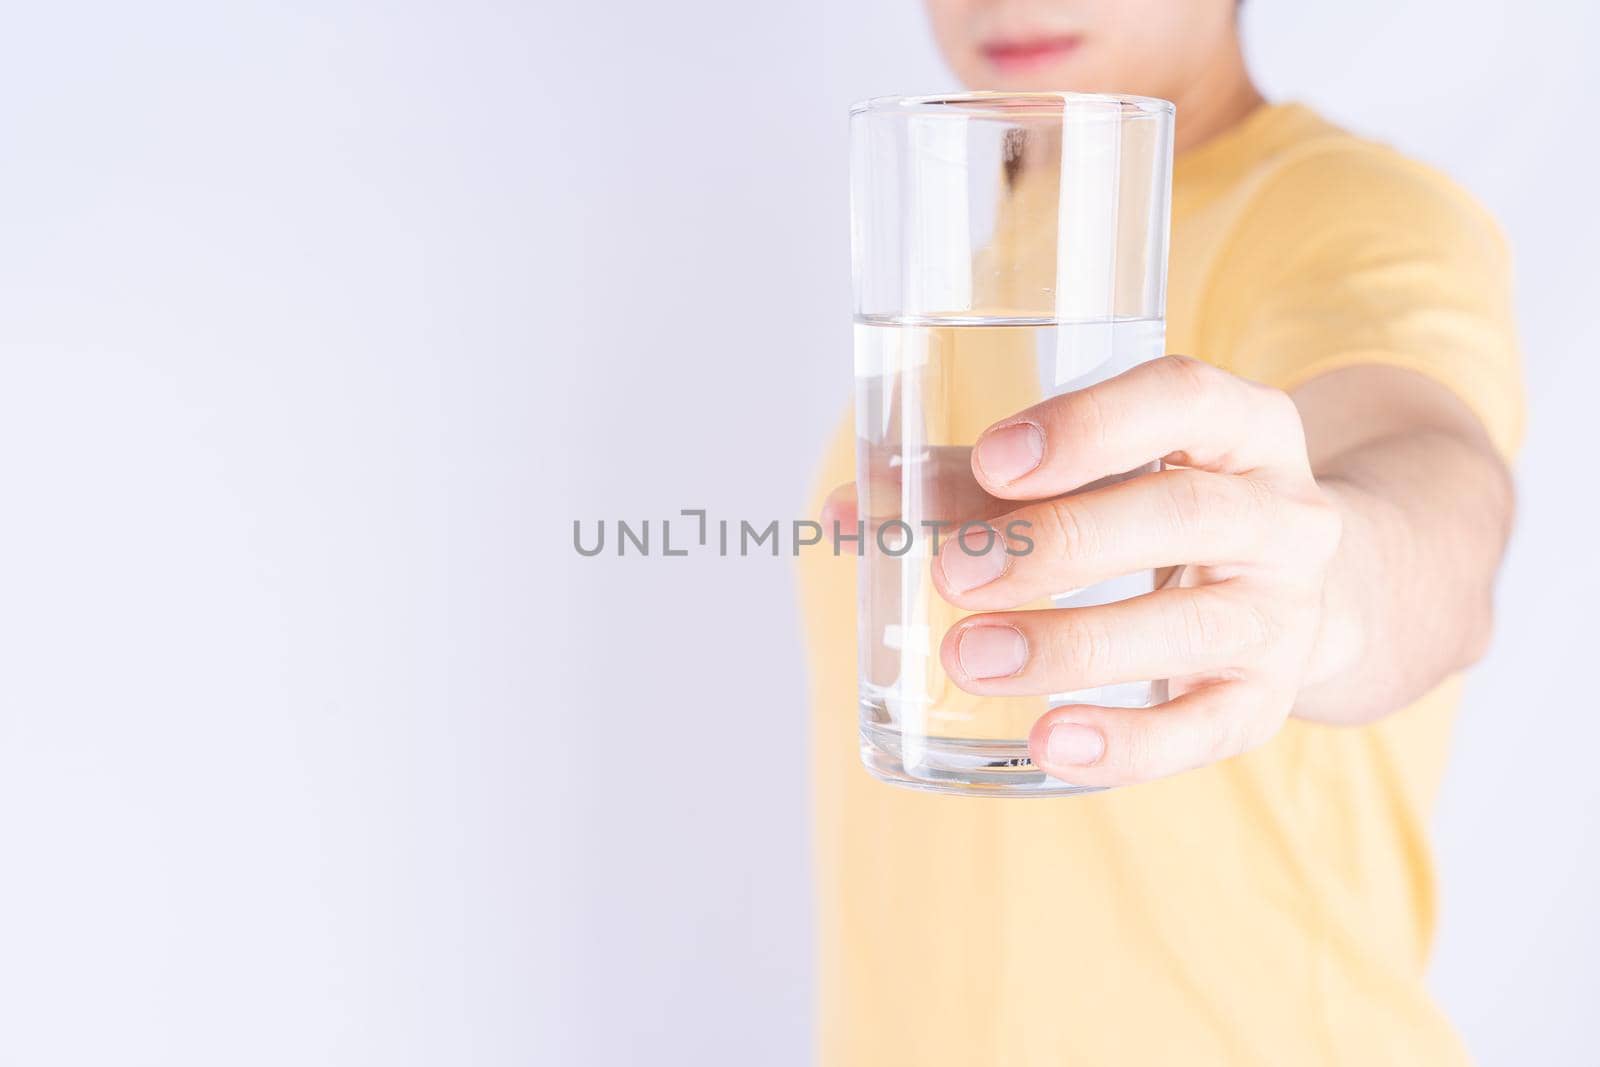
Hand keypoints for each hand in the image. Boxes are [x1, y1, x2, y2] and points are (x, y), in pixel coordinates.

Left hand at [934, 355, 1342, 786]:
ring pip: (1190, 626)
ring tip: (970, 657)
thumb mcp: (1096, 476)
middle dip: (1060, 545)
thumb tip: (850, 509)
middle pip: (1183, 515)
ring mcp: (1283, 612)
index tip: (997, 460)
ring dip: (1070, 644)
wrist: (1286, 597)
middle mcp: (1283, 513)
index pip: (1184, 399)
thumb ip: (977, 484)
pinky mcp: (1265, 700)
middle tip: (954, 574)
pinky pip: (1203, 729)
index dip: (1090, 427)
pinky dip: (1124, 742)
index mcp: (1241, 425)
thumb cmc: (1153, 511)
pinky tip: (1048, 742)